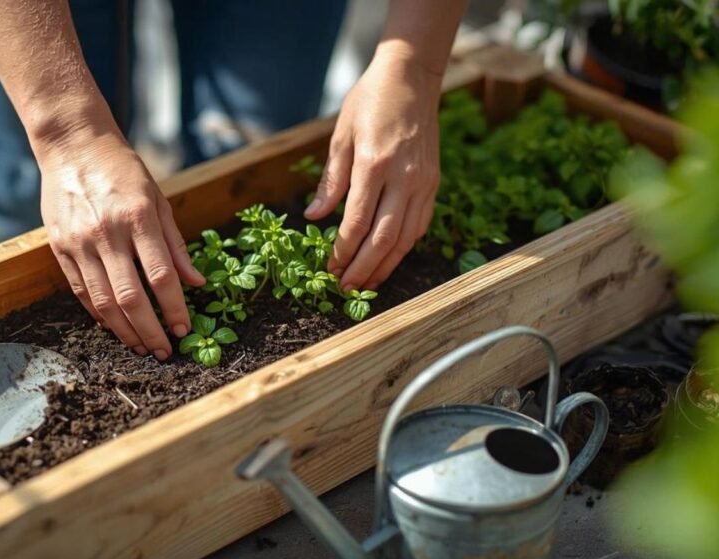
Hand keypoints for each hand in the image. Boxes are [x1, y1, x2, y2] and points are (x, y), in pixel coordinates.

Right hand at [38, 127, 204, 359]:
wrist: (73, 146)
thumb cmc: (123, 172)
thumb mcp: (158, 200)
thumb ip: (176, 244)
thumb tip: (196, 283)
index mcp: (138, 217)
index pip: (161, 276)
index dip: (175, 309)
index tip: (185, 329)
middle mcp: (107, 232)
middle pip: (131, 297)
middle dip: (150, 331)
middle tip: (164, 352)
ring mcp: (80, 242)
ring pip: (103, 301)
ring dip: (125, 331)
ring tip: (141, 346)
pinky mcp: (59, 248)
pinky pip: (81, 291)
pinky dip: (99, 314)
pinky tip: (114, 327)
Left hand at [305, 50, 441, 290]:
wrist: (411, 78)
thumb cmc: (370, 101)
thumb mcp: (341, 135)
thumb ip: (331, 180)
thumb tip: (315, 217)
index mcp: (374, 164)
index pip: (358, 222)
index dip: (343, 251)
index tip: (330, 268)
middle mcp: (403, 177)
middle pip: (383, 238)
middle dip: (362, 268)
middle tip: (345, 288)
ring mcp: (423, 182)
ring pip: (406, 238)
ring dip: (385, 266)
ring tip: (365, 284)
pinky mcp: (434, 183)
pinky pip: (420, 225)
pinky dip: (404, 248)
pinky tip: (389, 260)